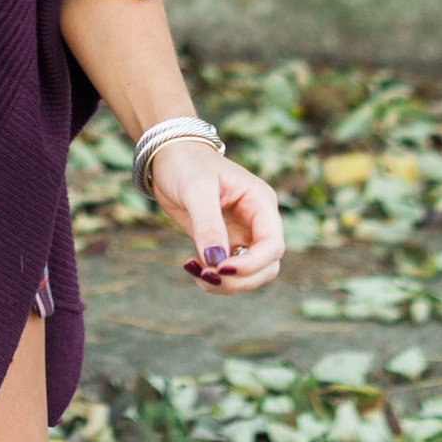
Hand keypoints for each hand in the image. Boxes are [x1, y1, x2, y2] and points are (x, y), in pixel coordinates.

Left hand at [149, 140, 284, 295]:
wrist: (168, 158)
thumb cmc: (186, 164)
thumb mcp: (196, 190)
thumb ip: (208, 224)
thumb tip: (217, 261)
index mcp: (261, 203)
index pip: (273, 245)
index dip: (252, 264)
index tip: (221, 268)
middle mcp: (257, 221)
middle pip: (267, 267)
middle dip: (239, 280)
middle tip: (205, 276)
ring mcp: (242, 234)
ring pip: (250, 275)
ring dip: (226, 283)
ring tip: (195, 271)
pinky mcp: (224, 243)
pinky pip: (229, 271)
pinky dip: (213, 277)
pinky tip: (192, 266)